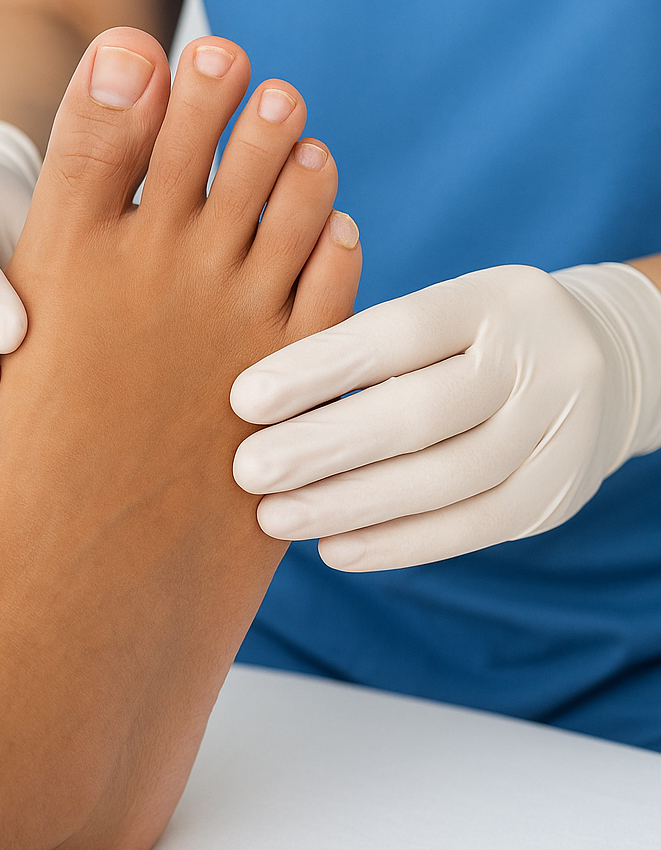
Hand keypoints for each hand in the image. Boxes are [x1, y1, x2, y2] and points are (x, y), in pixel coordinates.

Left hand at [231, 263, 660, 570]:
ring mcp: (558, 430)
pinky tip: (333, 550)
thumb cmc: (472, 339)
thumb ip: (366, 340)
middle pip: (421, 413)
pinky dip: (397, 543)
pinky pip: (472, 528)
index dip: (319, 367)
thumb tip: (251, 398)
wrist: (605, 363)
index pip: (399, 333)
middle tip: (246, 469)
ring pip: (444, 479)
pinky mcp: (558, 493)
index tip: (244, 399)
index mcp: (493, 299)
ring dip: (348, 504)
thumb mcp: (439, 314)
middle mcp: (537, 360)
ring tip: (273, 517)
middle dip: (323, 446)